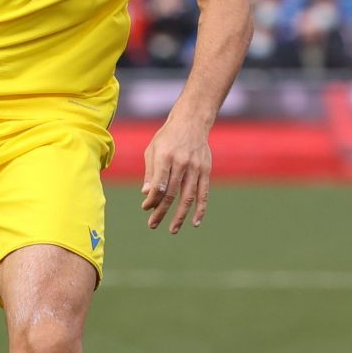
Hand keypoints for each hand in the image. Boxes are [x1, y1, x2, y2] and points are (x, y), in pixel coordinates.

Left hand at [140, 112, 211, 233]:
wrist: (191, 122)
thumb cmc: (167, 138)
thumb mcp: (153, 150)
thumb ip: (150, 172)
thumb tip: (146, 193)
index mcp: (165, 156)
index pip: (159, 183)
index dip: (152, 199)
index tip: (146, 209)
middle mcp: (182, 163)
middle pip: (172, 193)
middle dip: (161, 211)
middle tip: (152, 225)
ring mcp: (195, 167)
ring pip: (188, 197)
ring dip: (180, 215)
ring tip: (172, 229)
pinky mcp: (206, 171)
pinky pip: (204, 193)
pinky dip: (200, 209)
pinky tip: (195, 222)